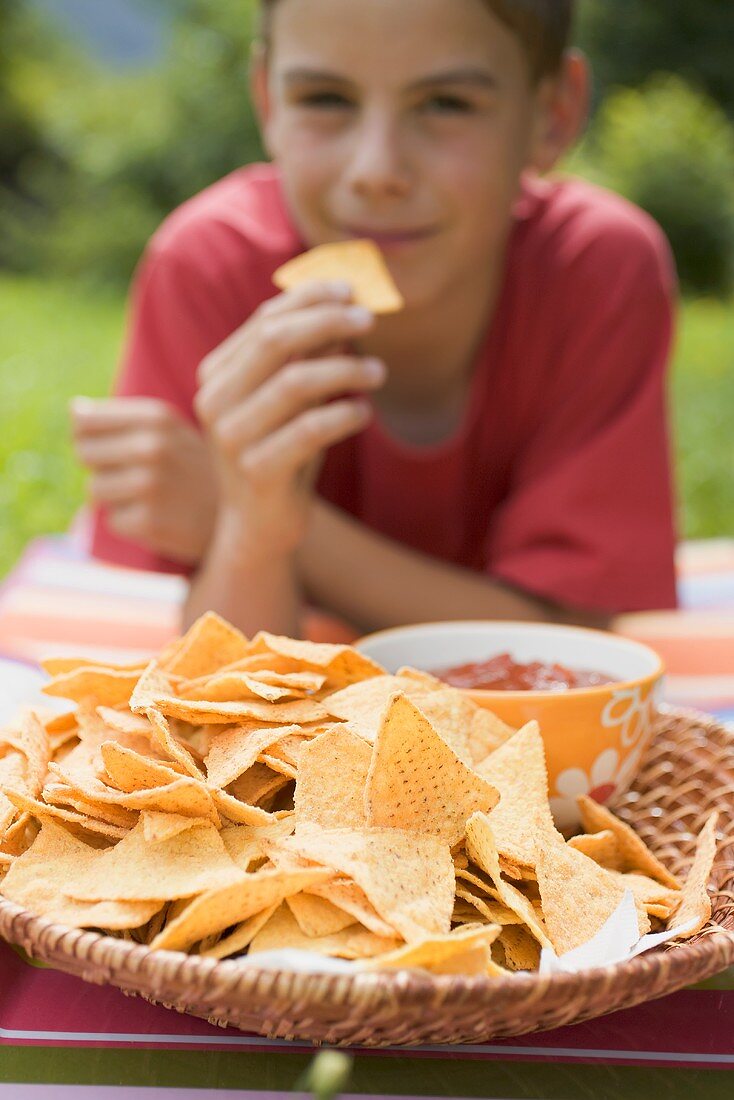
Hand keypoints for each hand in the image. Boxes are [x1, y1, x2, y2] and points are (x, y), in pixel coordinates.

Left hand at [70, 397, 217, 565]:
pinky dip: (130, 522)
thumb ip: (122, 418)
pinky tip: (160, 517)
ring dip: (115, 497)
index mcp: (157, 418)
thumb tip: (75, 409)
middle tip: (134, 474)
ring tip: (151, 496)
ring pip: (95, 490)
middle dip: (101, 466)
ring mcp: (151, 486)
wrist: (249, 514)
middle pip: (84, 453)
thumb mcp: (172, 430)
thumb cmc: (199, 468)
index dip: (90, 436)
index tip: (114, 446)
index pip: (84, 421)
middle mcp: (153, 447)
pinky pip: (112, 521)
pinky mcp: (150, 522)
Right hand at [194, 280, 385, 564]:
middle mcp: (215, 401)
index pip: (264, 321)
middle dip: (326, 321)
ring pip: (294, 382)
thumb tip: (345, 308)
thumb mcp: (295, 402)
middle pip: (273, 340)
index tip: (350, 289)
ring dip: (345, 369)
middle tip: (369, 320)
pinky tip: (364, 415)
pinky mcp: (257, 471)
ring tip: (378, 372)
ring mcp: (231, 437)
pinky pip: (309, 430)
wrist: (261, 527)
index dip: (309, 299)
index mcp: (217, 375)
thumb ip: (308, 358)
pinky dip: (344, 415)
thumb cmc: (283, 455)